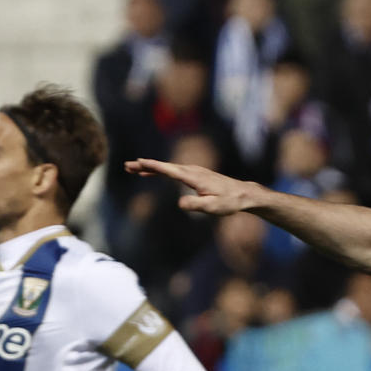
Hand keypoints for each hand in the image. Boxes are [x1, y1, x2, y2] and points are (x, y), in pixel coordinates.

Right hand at [122, 158, 258, 214]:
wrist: (243, 194)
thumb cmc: (228, 202)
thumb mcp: (212, 207)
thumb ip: (196, 205)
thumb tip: (180, 204)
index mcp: (193, 177)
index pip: (168, 170)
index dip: (152, 167)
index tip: (138, 163)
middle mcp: (192, 170)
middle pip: (164, 167)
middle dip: (145, 166)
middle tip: (127, 166)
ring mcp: (193, 171)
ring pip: (168, 168)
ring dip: (150, 168)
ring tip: (134, 169)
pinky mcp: (195, 174)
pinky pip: (173, 171)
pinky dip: (161, 170)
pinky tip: (154, 173)